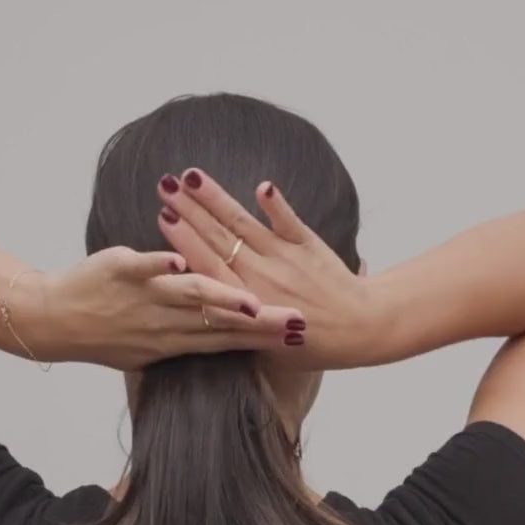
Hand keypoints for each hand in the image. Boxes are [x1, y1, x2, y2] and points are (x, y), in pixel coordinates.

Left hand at [35, 247, 306, 370]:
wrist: (55, 324)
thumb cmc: (110, 334)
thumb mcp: (155, 346)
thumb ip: (194, 336)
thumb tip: (229, 333)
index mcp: (177, 339)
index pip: (228, 339)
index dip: (263, 337)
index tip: (299, 335)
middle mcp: (165, 324)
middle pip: (219, 322)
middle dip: (257, 322)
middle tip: (295, 320)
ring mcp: (143, 299)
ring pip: (187, 298)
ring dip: (218, 298)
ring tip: (246, 300)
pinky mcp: (119, 273)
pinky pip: (140, 269)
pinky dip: (157, 266)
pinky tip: (177, 261)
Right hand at [156, 169, 370, 369]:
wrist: (361, 330)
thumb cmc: (312, 345)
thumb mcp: (266, 348)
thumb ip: (234, 326)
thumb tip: (201, 315)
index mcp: (245, 302)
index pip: (206, 266)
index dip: (184, 241)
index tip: (163, 217)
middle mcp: (261, 278)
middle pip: (218, 238)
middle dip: (189, 210)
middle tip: (166, 185)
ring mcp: (284, 260)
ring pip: (244, 224)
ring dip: (216, 198)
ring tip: (192, 176)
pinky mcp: (308, 246)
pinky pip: (289, 222)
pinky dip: (276, 206)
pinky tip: (262, 187)